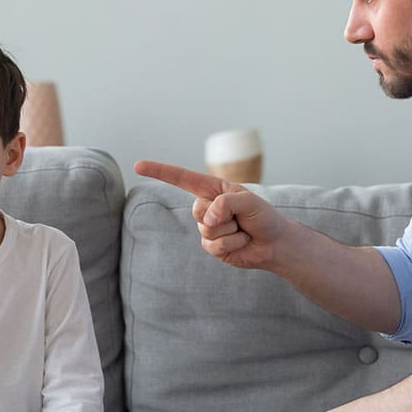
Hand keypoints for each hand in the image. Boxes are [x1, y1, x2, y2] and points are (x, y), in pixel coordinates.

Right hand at [133, 160, 285, 269]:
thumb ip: (228, 202)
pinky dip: (232, 244)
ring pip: (207, 229)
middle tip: (241, 218)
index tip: (137, 166)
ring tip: (243, 230)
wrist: (274, 244)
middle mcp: (208, 207)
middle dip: (223, 215)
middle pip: (198, 210)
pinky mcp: (211, 246)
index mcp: (214, 189)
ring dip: (231, 231)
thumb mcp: (250, 202)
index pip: (182, 179)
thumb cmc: (264, 217)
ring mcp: (207, 227)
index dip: (160, 171)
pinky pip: (214, 246)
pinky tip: (241, 242)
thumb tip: (208, 217)